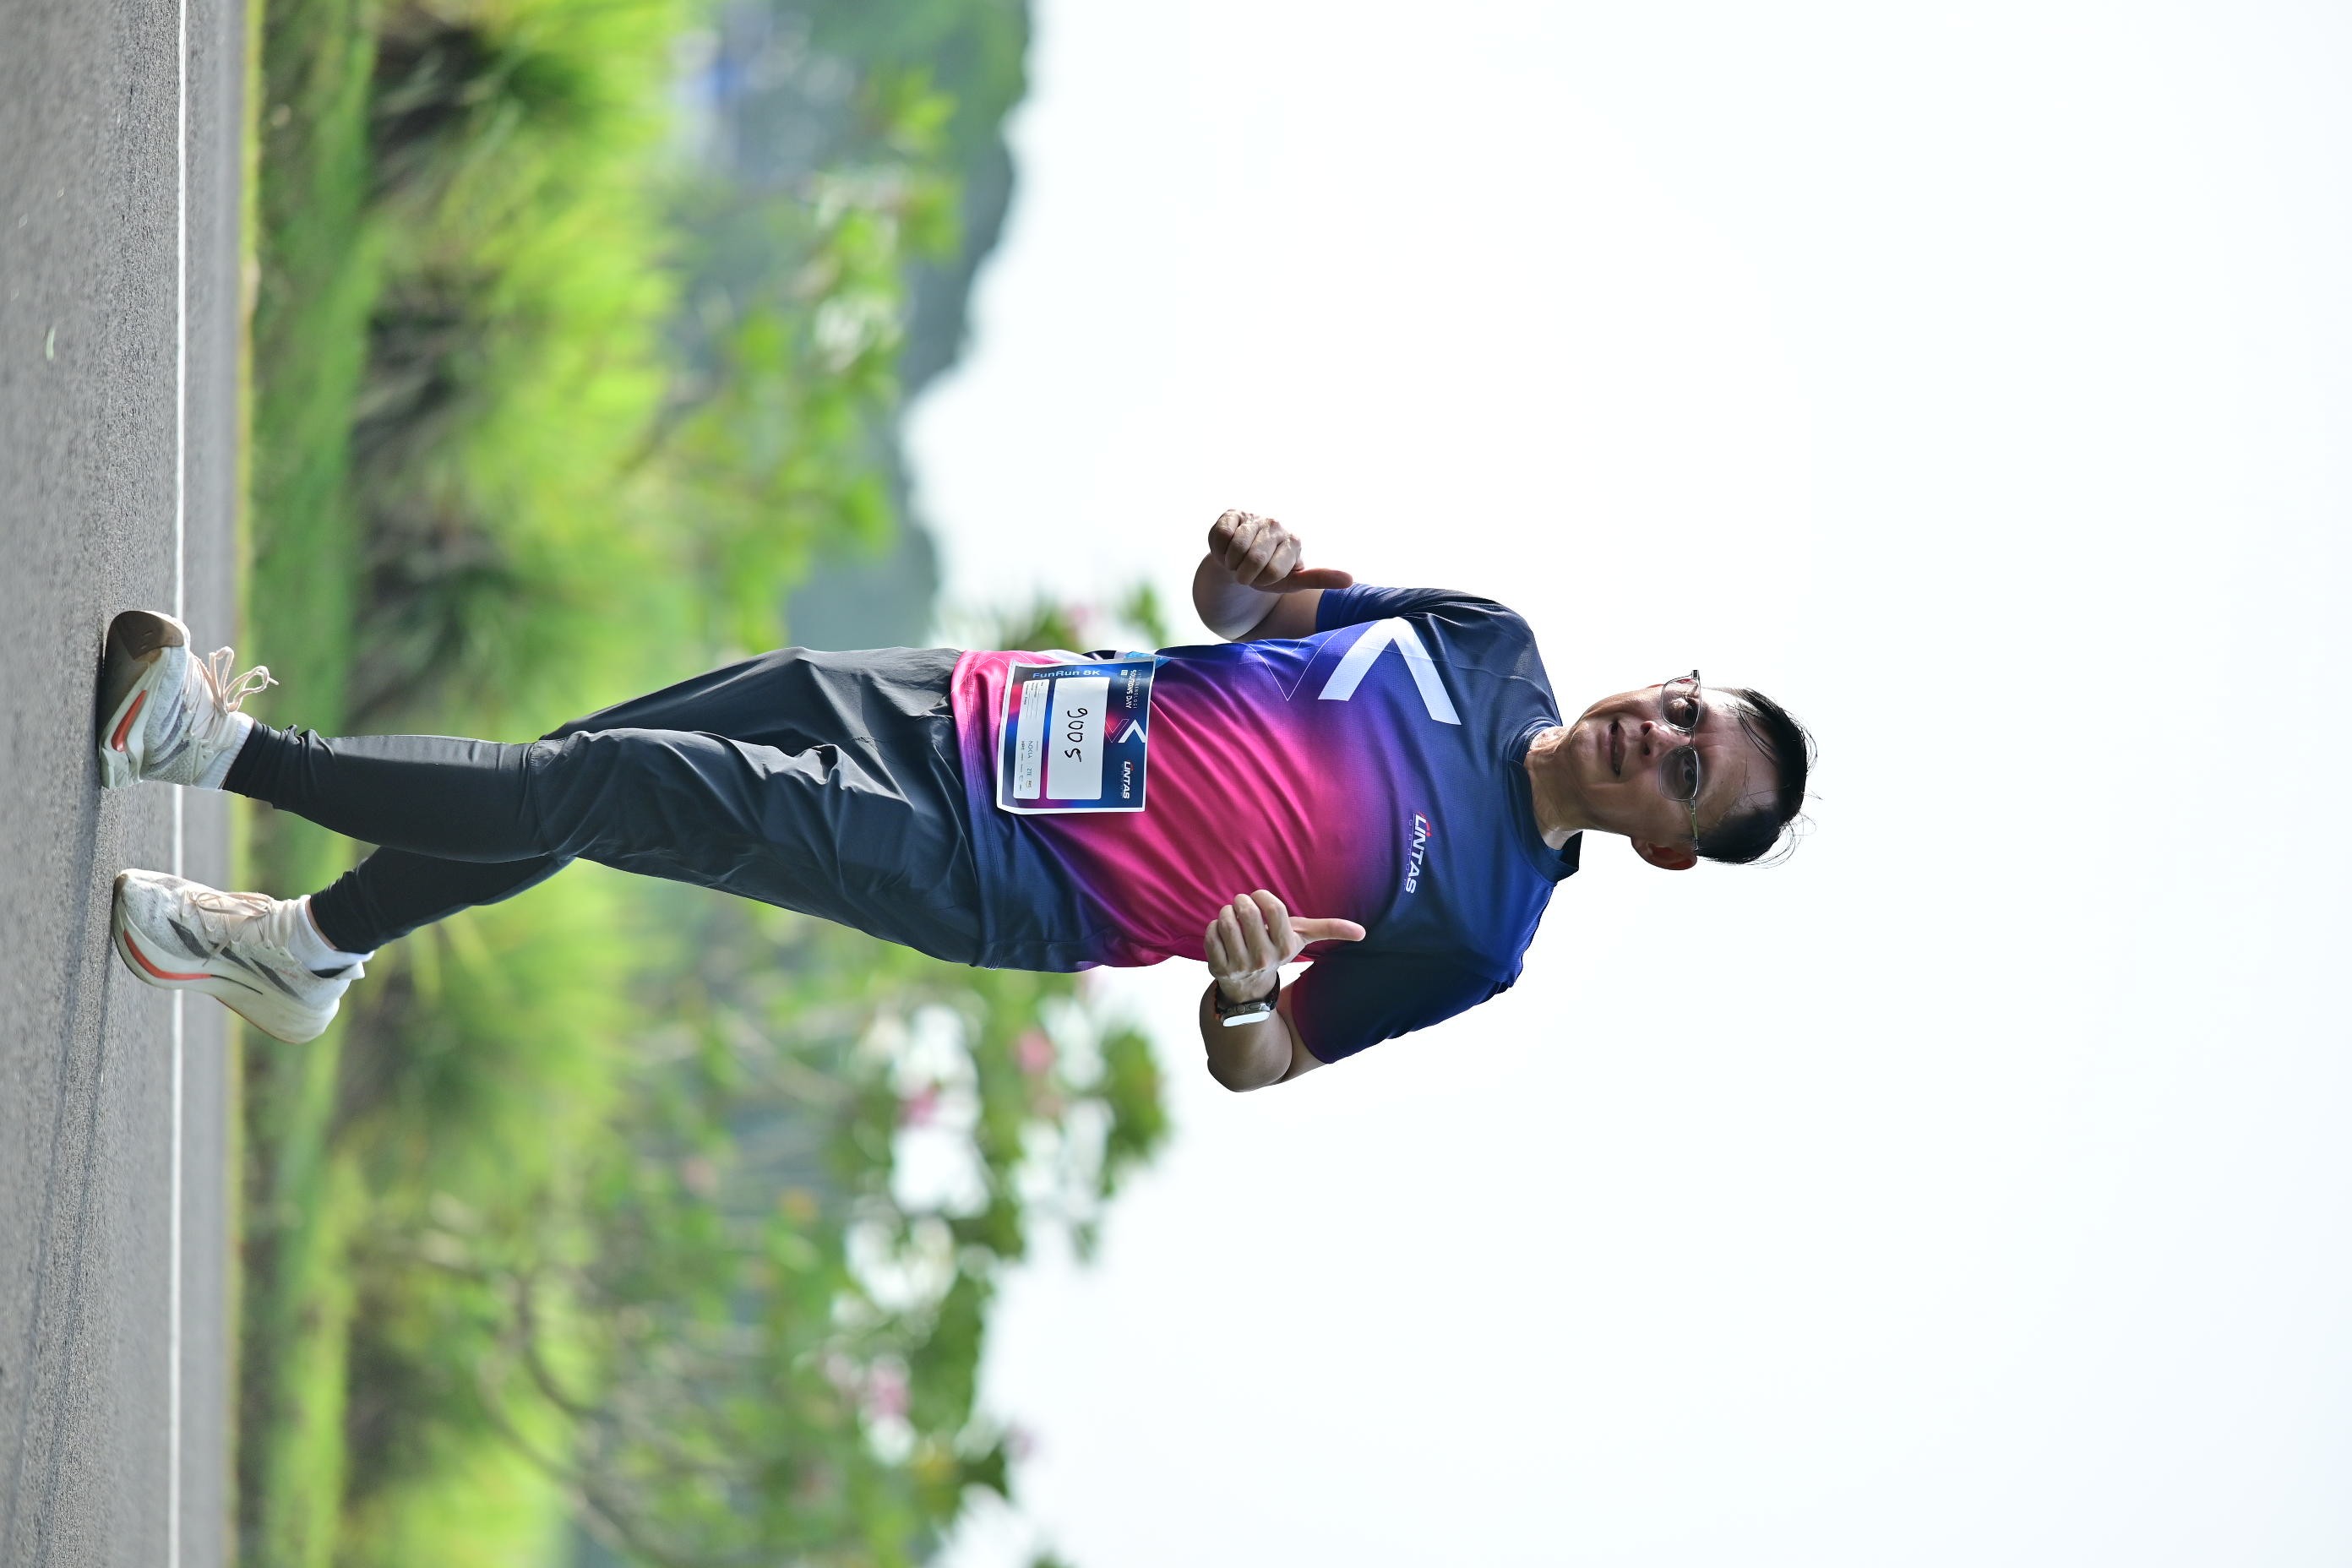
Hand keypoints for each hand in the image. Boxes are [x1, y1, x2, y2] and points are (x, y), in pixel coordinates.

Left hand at [1203, 890, 1365, 1001]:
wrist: (1250, 985)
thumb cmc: (1276, 948)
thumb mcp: (1301, 937)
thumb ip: (1330, 929)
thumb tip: (1362, 933)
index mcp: (1286, 946)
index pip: (1272, 907)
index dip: (1263, 897)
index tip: (1261, 899)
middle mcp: (1264, 958)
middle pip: (1246, 911)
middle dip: (1242, 902)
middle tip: (1243, 907)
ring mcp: (1240, 965)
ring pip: (1225, 920)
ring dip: (1226, 913)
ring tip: (1232, 920)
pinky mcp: (1217, 968)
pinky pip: (1209, 934)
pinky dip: (1212, 928)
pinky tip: (1222, 936)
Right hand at [1206, 510, 1356, 592]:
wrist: (1242, 562)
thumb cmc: (1270, 573)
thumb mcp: (1293, 581)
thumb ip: (1319, 579)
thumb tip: (1350, 580)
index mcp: (1294, 541)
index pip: (1272, 572)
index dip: (1263, 581)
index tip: (1265, 579)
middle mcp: (1277, 525)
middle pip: (1253, 560)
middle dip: (1245, 574)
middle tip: (1248, 572)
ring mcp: (1254, 518)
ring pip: (1235, 548)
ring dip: (1231, 563)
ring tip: (1238, 561)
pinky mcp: (1232, 514)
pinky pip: (1220, 536)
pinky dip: (1219, 551)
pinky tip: (1227, 549)